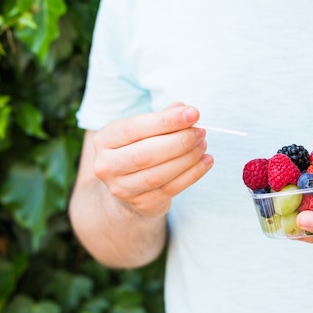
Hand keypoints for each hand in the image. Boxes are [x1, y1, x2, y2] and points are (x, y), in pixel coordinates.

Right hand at [92, 102, 213, 216]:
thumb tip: (184, 109)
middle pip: (146, 154)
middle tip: (200, 132)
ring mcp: (122, 188)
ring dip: (188, 158)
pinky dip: (193, 174)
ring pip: (158, 174)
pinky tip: (206, 161)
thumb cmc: (139, 149)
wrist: (128, 187)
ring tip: (203, 145)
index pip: (134, 128)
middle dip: (179, 141)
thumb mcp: (143, 130)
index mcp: (105, 139)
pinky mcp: (142, 203)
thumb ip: (162, 118)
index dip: (166, 121)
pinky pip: (171, 189)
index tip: (193, 113)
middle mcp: (107, 165)